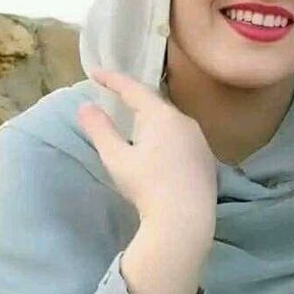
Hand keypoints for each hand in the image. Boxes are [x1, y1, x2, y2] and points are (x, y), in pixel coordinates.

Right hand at [78, 70, 217, 224]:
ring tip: (137, 123)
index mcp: (162, 116)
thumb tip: (86, 106)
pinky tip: (161, 151)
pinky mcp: (207, 161)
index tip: (95, 73)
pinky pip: (183, 140)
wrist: (185, 221)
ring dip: (152, 120)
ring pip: (172, 122)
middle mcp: (185, 122)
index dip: (113, 79)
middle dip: (135, 99)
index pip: (134, 89)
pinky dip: (167, 138)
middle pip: (156, 104)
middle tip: (116, 95)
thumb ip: (100, 130)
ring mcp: (200, 142)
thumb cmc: (147, 187)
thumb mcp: (116, 159)